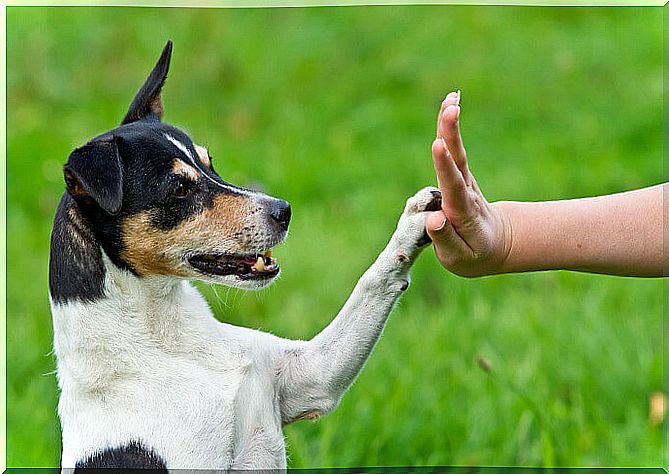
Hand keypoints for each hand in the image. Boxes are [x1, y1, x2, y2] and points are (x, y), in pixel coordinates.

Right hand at [425, 91, 511, 276]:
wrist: (498, 244)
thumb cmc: (474, 255)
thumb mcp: (459, 259)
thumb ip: (446, 240)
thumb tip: (434, 219)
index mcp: (463, 213)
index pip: (453, 187)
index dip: (445, 166)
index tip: (439, 145)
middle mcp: (465, 192)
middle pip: (458, 161)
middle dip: (452, 134)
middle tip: (451, 108)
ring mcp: (465, 182)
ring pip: (457, 151)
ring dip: (451, 125)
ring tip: (451, 98)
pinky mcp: (461, 175)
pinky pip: (454, 150)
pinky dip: (450, 127)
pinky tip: (450, 104)